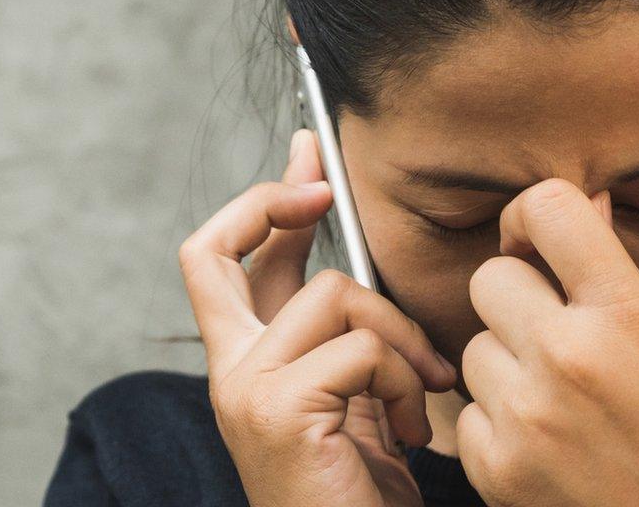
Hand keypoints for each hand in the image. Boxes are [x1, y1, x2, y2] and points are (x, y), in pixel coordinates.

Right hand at [178, 129, 457, 506]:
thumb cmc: (363, 494)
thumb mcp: (354, 398)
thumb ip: (346, 337)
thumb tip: (362, 274)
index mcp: (247, 363)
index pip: (226, 261)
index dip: (264, 201)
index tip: (309, 164)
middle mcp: (230, 370)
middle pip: (215, 249)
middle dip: (273, 197)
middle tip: (324, 184)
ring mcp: (246, 388)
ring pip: (336, 294)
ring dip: (402, 338)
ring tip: (423, 394)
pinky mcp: (279, 409)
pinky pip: (363, 347)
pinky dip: (406, 380)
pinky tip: (411, 430)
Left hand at [457, 178, 638, 506]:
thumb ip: (617, 272)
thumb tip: (586, 203)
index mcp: (625, 312)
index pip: (548, 208)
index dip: (528, 216)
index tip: (528, 240)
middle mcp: (570, 354)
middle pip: (488, 278)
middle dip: (515, 300)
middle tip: (547, 332)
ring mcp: (528, 414)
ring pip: (472, 347)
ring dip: (504, 367)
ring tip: (552, 400)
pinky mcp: (496, 466)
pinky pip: (464, 413)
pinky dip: (493, 425)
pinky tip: (537, 442)